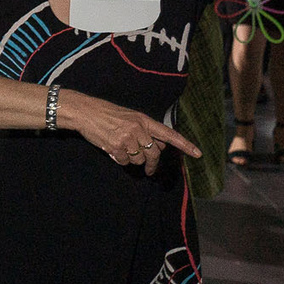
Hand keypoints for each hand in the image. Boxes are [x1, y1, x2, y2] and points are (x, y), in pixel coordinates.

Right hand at [62, 91, 198, 176]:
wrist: (85, 112)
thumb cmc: (107, 114)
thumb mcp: (130, 118)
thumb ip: (146, 131)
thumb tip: (160, 146)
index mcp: (144, 120)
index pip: (169, 134)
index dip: (185, 145)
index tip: (198, 154)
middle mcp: (138, 129)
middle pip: (154, 153)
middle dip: (152, 164)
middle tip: (149, 171)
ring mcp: (127, 138)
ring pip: (139, 159)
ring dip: (133, 160)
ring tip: (122, 150)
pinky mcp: (116, 147)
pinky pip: (125, 161)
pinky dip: (121, 160)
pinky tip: (113, 151)